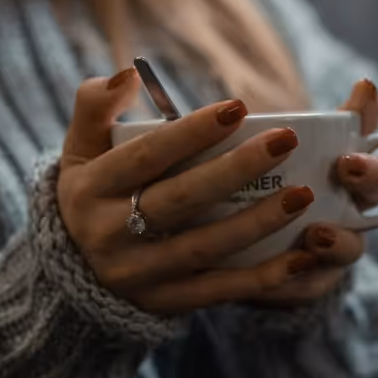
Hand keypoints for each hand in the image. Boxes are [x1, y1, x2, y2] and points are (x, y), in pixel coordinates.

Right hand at [57, 69, 320, 313]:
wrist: (75, 269)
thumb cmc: (93, 191)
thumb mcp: (79, 149)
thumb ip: (94, 105)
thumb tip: (128, 75)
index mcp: (90, 189)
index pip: (146, 156)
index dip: (191, 132)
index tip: (238, 107)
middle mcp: (110, 234)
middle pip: (180, 200)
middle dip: (235, 169)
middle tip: (284, 141)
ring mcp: (137, 274)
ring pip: (203, 247)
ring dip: (257, 222)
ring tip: (303, 194)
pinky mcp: (164, 302)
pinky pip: (217, 291)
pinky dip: (262, 278)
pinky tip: (302, 257)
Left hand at [250, 78, 377, 306]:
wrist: (236, 243)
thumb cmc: (270, 182)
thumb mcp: (280, 146)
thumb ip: (313, 119)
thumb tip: (364, 82)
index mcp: (349, 178)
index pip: (375, 161)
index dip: (372, 152)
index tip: (353, 143)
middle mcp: (350, 213)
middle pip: (374, 199)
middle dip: (366, 181)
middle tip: (346, 168)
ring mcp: (334, 253)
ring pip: (350, 249)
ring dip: (338, 241)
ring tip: (317, 233)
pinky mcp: (308, 284)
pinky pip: (310, 286)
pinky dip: (300, 280)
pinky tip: (284, 274)